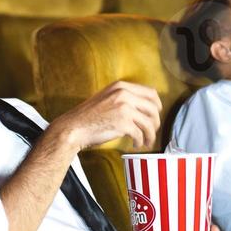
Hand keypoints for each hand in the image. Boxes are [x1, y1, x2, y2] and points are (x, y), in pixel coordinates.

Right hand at [47, 81, 161, 150]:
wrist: (73, 127)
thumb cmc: (88, 117)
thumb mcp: (106, 98)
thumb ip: (123, 98)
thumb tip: (142, 108)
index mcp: (121, 86)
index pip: (150, 93)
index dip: (157, 105)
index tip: (156, 114)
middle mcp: (124, 94)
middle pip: (153, 108)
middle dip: (155, 122)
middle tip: (152, 131)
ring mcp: (124, 108)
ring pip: (149, 122)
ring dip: (150, 135)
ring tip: (146, 141)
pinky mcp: (123, 123)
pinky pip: (140, 134)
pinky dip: (140, 141)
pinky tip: (135, 144)